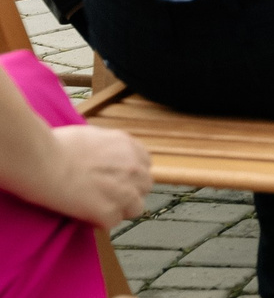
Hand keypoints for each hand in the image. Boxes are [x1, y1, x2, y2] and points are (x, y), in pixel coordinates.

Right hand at [33, 126, 153, 225]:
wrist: (43, 160)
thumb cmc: (57, 145)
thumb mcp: (93, 136)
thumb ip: (108, 148)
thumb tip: (104, 156)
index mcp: (129, 146)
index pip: (144, 165)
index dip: (130, 175)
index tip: (115, 180)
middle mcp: (134, 166)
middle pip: (144, 187)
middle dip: (129, 192)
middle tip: (105, 196)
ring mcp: (125, 190)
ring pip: (135, 208)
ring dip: (119, 209)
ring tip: (96, 208)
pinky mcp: (110, 211)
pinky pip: (113, 222)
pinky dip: (100, 221)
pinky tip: (84, 214)